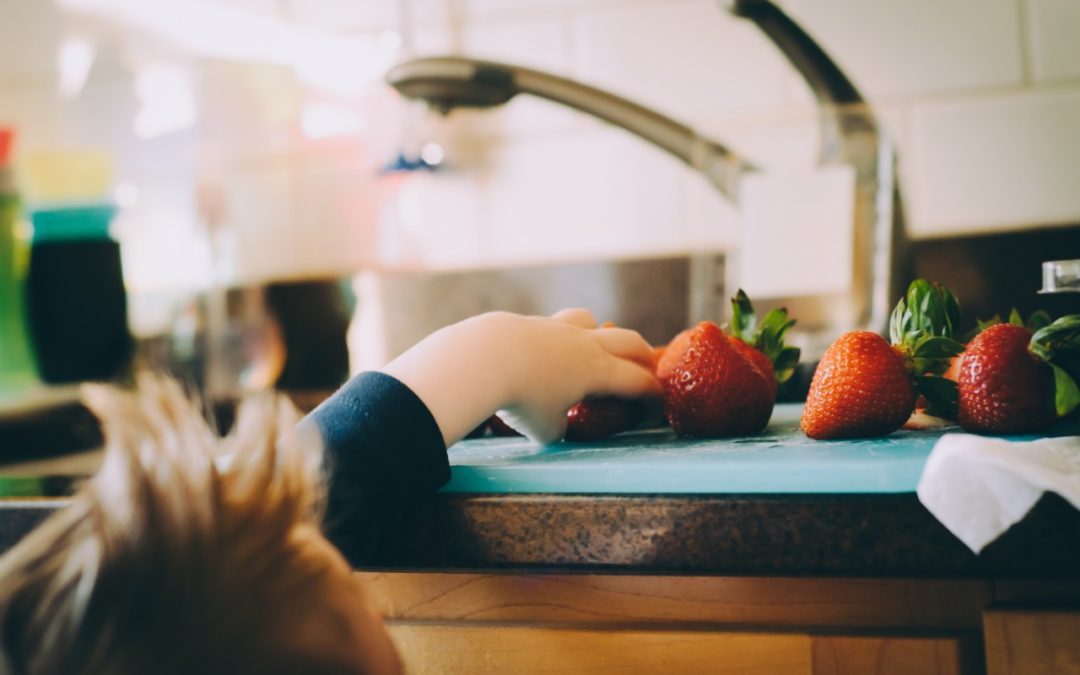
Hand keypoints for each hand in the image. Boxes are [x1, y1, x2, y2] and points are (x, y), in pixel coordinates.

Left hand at [381, 309, 660, 444]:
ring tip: (595, 347)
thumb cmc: (521, 399)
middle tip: (647, 367)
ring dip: (600, 333)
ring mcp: (557, 328)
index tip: (659, 403)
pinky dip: (560, 336)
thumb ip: (558, 428)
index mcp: (598, 371)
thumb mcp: (545, 430)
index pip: (638, 381)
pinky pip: (555, 325)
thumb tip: (556, 426)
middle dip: (642, 355)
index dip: (653, 394)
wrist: (484, 359)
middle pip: (628, 341)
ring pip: (590, 321)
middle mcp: (585, 344)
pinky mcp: (530, 323)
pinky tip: (546, 350)